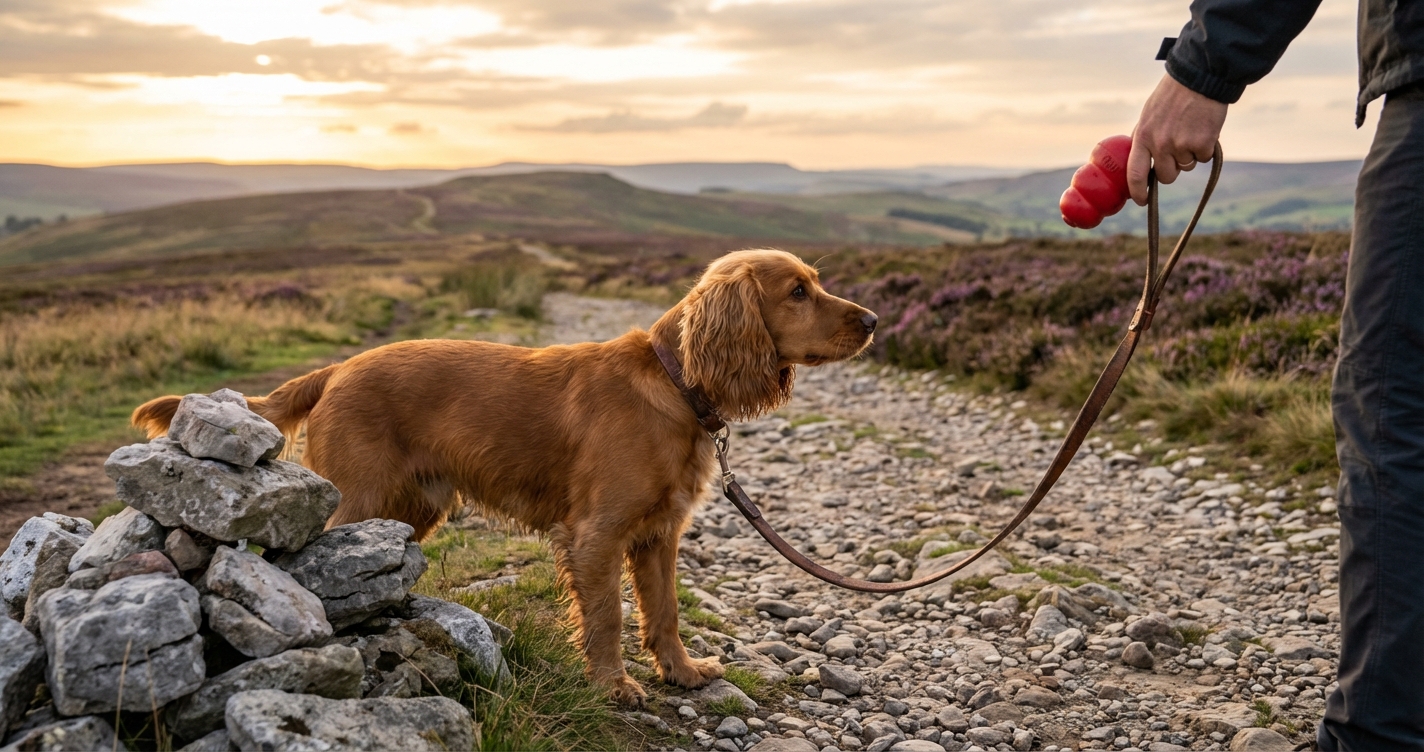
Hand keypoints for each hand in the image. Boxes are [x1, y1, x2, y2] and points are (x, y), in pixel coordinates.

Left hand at [1128, 74, 1227, 204]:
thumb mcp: (1149, 115)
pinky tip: (1204, 128)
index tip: (1141, 200)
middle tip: (1178, 149)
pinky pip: (1204, 158)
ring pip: (1187, 167)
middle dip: (1172, 169)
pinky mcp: (1203, 144)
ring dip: (1190, 154)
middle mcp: (1160, 144)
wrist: (1200, 78)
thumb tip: (1137, 161)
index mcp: (1143, 137)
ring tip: (1191, 129)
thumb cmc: (1173, 96)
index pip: (1134, 173)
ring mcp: (1181, 145)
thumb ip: (1144, 138)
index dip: (1138, 191)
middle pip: (1166, 176)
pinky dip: (1206, 147)